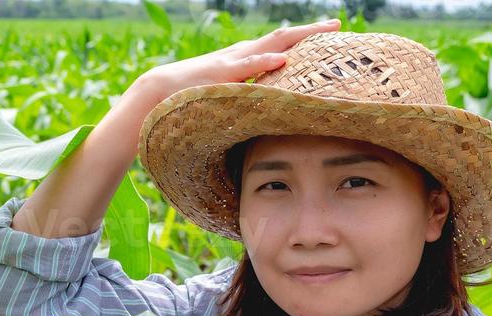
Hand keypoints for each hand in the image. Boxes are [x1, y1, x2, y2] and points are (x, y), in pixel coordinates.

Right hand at [131, 18, 340, 106]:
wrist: (154, 95)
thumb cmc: (186, 101)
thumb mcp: (222, 98)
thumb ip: (241, 99)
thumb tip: (262, 113)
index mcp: (242, 60)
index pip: (278, 46)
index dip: (303, 40)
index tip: (328, 37)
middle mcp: (240, 55)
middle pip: (282, 38)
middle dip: (310, 31)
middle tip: (338, 25)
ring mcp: (231, 63)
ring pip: (270, 44)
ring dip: (298, 37)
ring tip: (323, 31)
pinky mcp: (219, 75)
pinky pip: (246, 67)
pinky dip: (264, 61)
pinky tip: (283, 59)